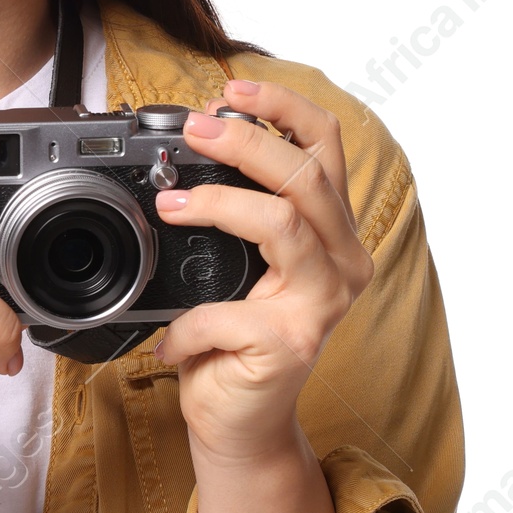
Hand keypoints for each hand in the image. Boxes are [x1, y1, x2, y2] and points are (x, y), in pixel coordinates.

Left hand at [152, 78, 374, 464]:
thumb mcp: (236, 260)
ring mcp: (323, 303)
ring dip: (219, 204)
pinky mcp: (294, 343)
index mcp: (330, 230)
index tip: (232, 89)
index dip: (284, 106)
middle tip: (192, 131)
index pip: (327, 145)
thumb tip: (189, 146)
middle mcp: (342, 261)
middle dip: (245, 140)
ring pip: (283, 224)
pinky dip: (188, 320)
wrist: (240, 423)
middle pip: (307, 175)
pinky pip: (229, 310)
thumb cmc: (233, 337)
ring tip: (170, 206)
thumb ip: (233, 209)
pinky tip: (171, 337)